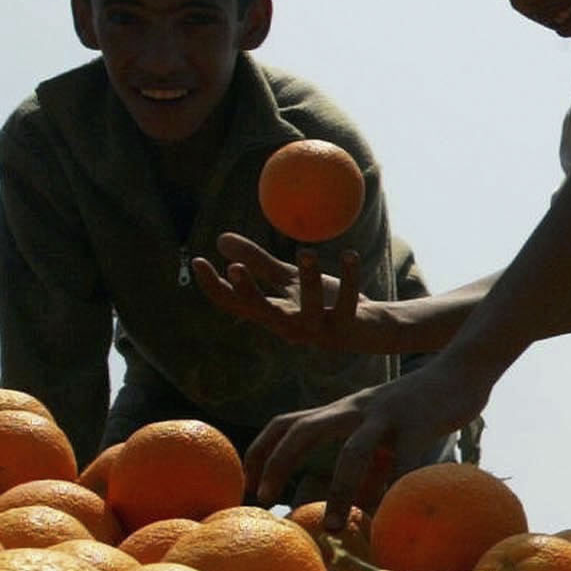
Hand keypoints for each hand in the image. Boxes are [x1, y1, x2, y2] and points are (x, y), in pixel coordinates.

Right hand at [187, 233, 394, 350]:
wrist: (372, 330)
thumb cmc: (326, 305)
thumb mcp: (289, 282)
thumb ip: (258, 263)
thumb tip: (220, 239)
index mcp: (274, 314)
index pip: (236, 306)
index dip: (214, 287)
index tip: (197, 261)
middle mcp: (292, 327)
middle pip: (263, 314)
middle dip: (248, 293)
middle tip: (234, 267)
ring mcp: (320, 331)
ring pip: (310, 311)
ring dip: (308, 281)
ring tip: (306, 251)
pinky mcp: (349, 327)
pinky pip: (348, 303)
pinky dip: (350, 278)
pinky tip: (349, 253)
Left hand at [245, 354, 497, 517]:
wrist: (463, 369)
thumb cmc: (420, 406)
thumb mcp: (383, 431)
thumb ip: (368, 464)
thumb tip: (356, 506)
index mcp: (341, 410)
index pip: (285, 422)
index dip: (261, 451)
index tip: (249, 483)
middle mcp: (354, 409)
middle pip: (302, 429)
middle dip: (278, 463)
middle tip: (264, 499)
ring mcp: (386, 416)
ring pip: (351, 453)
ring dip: (339, 492)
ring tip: (333, 528)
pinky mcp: (418, 425)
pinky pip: (402, 464)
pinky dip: (392, 494)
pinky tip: (390, 520)